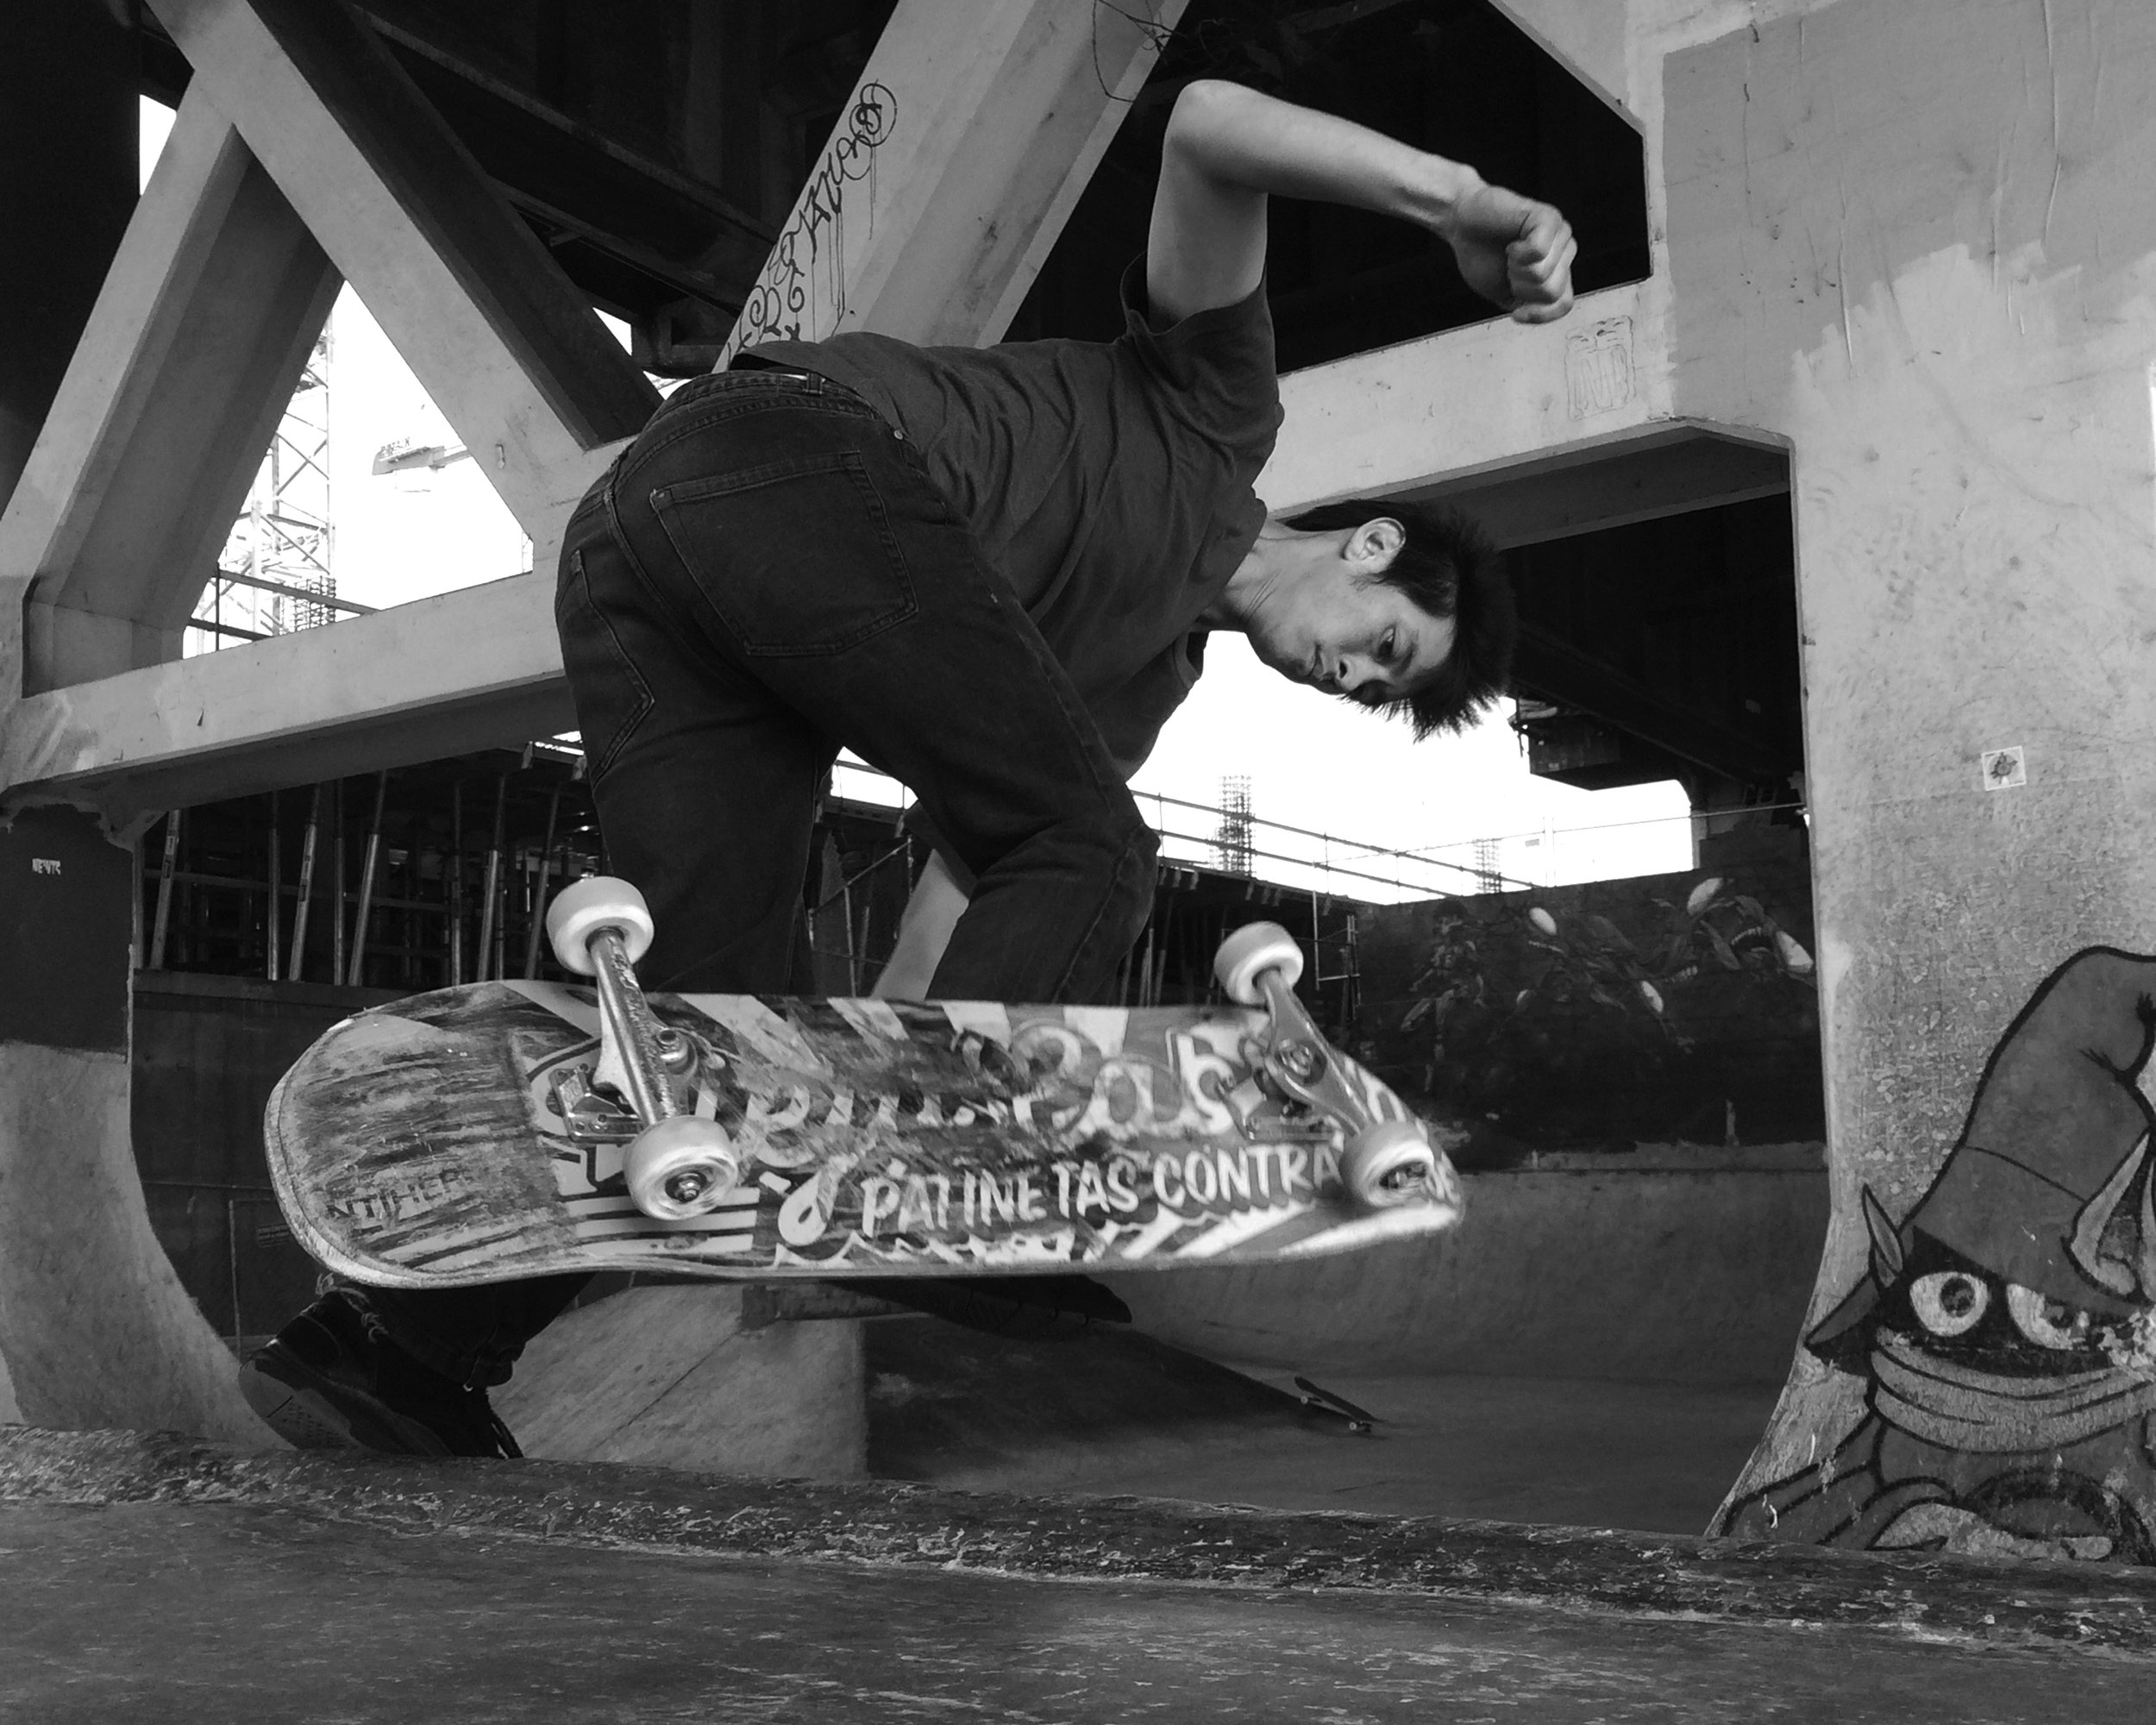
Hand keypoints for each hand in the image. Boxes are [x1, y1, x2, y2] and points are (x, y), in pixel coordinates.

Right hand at [1438, 181, 1576, 324]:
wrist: (1460, 225)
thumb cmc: (1482, 254)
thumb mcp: (1508, 296)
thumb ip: (1532, 309)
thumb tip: (1538, 311)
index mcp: (1557, 272)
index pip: (1563, 304)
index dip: (1536, 313)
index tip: (1515, 304)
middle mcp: (1564, 252)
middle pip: (1552, 292)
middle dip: (1521, 286)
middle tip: (1509, 268)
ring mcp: (1560, 234)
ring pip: (1544, 274)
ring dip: (1515, 268)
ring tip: (1509, 253)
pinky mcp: (1549, 218)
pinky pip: (1538, 251)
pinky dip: (1517, 252)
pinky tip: (1513, 242)